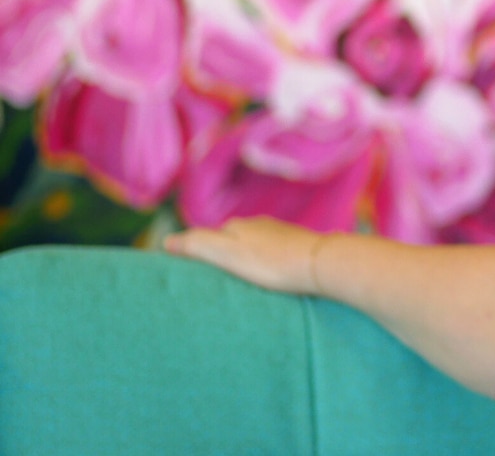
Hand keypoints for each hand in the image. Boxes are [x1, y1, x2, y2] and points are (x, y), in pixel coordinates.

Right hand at [163, 217, 328, 295]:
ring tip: (238, 280)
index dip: (196, 254)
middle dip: (220, 255)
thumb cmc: (272, 263)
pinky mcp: (296, 244)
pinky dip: (263, 261)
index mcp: (237, 226)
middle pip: (230, 240)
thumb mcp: (228, 254)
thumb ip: (199, 245)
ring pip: (253, 244)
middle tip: (212, 280)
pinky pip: (272, 252)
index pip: (207, 238)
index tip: (188, 272)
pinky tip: (267, 274)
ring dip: (243, 259)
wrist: (319, 263)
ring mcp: (279, 232)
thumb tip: (167, 241)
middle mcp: (257, 224)